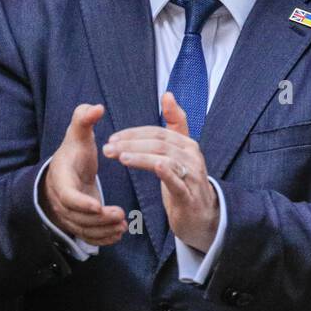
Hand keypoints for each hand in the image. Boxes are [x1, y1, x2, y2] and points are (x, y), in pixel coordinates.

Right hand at [43, 103, 127, 246]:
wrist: (66, 172)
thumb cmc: (74, 154)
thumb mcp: (78, 136)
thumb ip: (84, 120)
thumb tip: (95, 107)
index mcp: (61, 180)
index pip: (68, 195)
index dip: (81, 202)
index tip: (98, 205)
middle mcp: (62, 200)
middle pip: (77, 216)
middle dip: (98, 219)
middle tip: (121, 215)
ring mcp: (68, 214)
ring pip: (83, 229)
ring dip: (103, 230)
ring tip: (123, 226)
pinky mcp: (77, 222)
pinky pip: (87, 236)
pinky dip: (102, 238)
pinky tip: (119, 233)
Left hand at [103, 92, 219, 251]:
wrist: (202, 216)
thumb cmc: (187, 181)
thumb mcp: (181, 151)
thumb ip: (176, 123)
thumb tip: (168, 94)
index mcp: (187, 145)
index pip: (158, 132)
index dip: (134, 133)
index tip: (112, 137)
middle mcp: (192, 157)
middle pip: (160, 143)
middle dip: (132, 144)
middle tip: (108, 148)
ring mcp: (193, 175)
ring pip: (166, 159)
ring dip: (140, 157)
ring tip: (119, 157)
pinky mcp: (189, 195)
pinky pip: (177, 181)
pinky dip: (166, 172)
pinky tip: (154, 167)